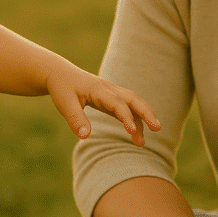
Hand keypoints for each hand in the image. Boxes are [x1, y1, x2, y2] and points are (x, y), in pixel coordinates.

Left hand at [46, 65, 160, 145]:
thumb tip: (85, 137)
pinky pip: (126, 108)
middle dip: (146, 112)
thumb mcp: (65, 103)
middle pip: (133, 99)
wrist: (61, 74)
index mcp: (98, 90)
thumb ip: (75, 119)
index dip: (126, 116)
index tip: (132, 131)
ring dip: (141, 119)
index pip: (117, 103)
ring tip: (141, 142)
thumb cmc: (62, 88)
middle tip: (157, 128)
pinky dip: (133, 119)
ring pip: (132, 103)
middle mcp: (109, 89)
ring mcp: (111, 93)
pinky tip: (135, 134)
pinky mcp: (110, 98)